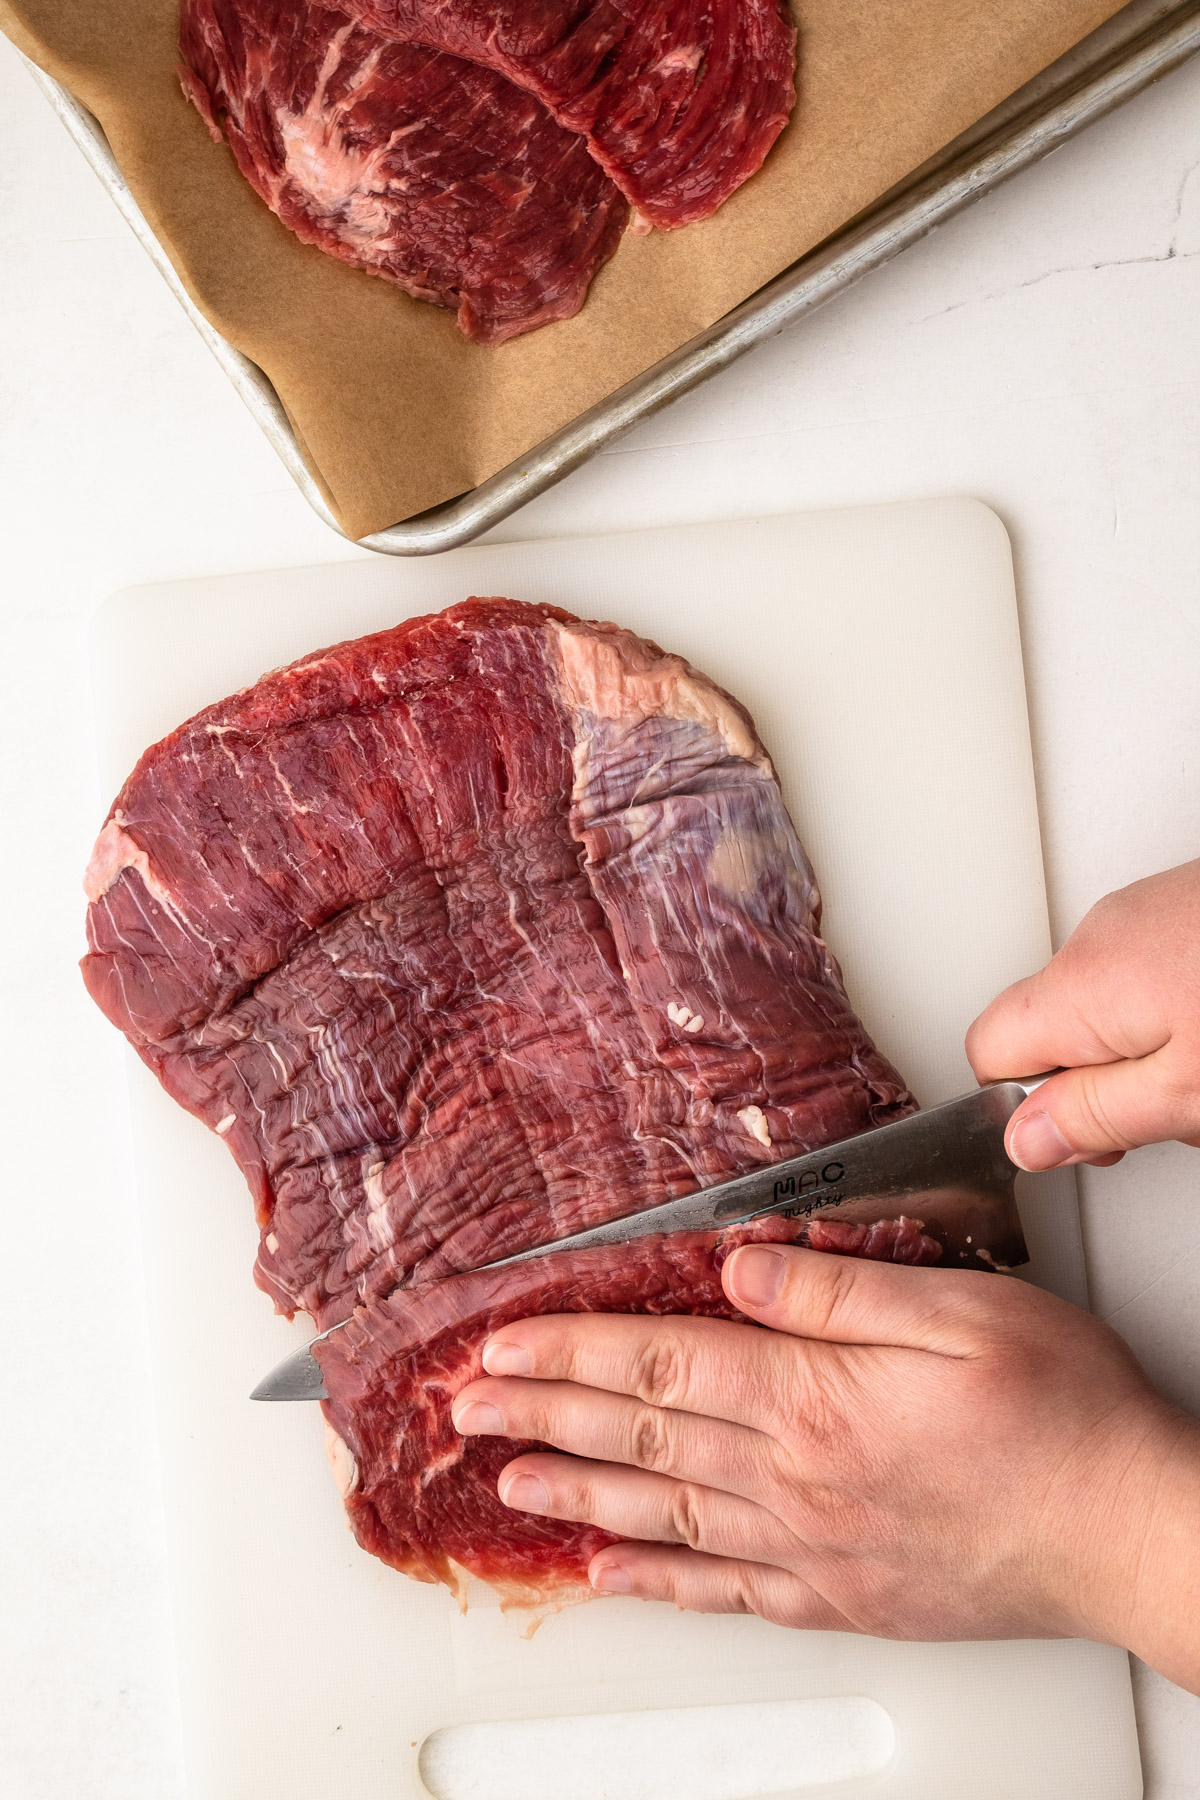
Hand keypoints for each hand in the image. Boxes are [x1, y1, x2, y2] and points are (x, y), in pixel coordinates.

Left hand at [452, 1244, 1199, 1690]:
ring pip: (662, 1513)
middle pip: (639, 1438)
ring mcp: (811, 1546)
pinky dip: (657, 1583)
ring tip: (505, 1483)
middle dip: (542, 1416)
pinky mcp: (839, 1593)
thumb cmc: (1063, 1417)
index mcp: (813, 1396)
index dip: (570, 1351)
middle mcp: (794, 1479)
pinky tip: (612, 1578)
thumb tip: (742, 1262)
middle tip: (467, 1409)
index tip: (501, 1344)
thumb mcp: (960, 1310)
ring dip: (575, 1494)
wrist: (1131, 1534)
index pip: (658, 1364)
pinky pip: (723, 1591)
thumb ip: (839, 1287)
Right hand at [967, 859, 1199, 1169]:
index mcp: (1078, 985)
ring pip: (1107, 1006)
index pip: (987, 1053)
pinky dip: (1179, 1013)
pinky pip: (1151, 974)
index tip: (1085, 1138)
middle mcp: (1099, 937)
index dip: (1026, 1109)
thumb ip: (1096, 1116)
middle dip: (1100, 1086)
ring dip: (1148, 1054)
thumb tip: (1022, 1140)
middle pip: (1051, 1032)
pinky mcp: (1185, 905)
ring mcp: (1144, 912)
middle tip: (1166, 1117)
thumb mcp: (1190, 1086)